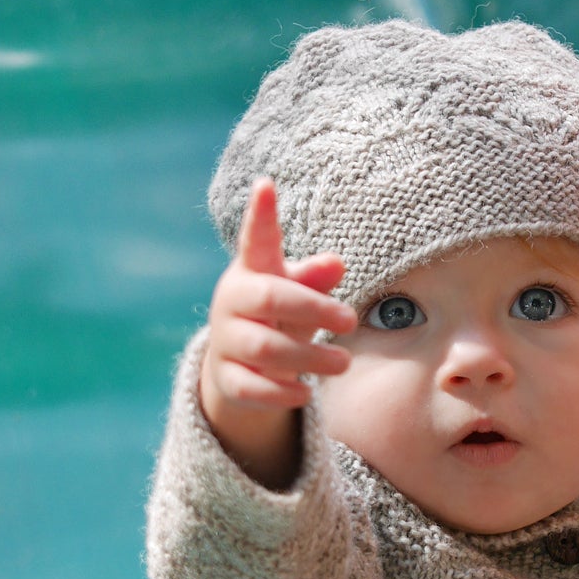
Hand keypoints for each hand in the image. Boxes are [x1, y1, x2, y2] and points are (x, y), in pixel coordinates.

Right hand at [203, 177, 356, 415]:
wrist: (238, 367)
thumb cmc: (277, 317)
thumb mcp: (297, 293)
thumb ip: (314, 278)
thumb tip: (336, 262)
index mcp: (251, 271)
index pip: (255, 239)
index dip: (260, 214)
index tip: (266, 184)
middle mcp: (232, 302)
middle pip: (270, 299)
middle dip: (313, 309)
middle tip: (351, 320)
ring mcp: (226, 342)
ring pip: (265, 349)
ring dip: (309, 358)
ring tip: (344, 363)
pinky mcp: (227, 380)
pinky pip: (252, 389)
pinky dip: (281, 393)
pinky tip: (306, 393)